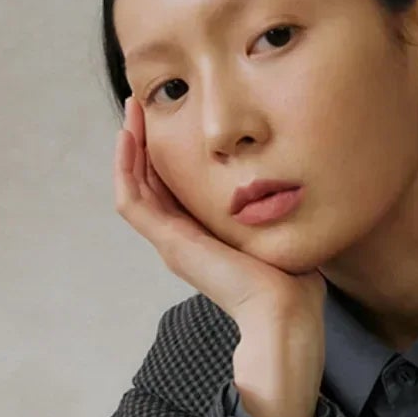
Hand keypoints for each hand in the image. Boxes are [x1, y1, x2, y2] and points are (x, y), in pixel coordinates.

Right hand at [115, 94, 327, 334]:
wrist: (284, 312)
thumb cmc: (292, 283)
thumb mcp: (278, 232)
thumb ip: (273, 210)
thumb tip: (291, 183)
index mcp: (204, 237)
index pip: (173, 188)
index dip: (166, 153)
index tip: (171, 117)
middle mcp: (182, 240)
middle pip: (149, 182)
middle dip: (144, 141)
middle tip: (142, 104)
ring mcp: (172, 242)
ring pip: (135, 187)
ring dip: (130, 147)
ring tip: (132, 110)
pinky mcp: (170, 244)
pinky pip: (132, 201)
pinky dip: (126, 168)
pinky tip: (129, 136)